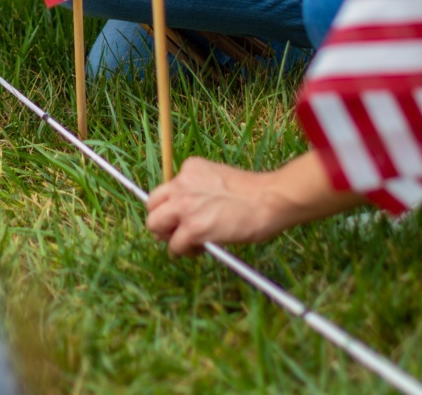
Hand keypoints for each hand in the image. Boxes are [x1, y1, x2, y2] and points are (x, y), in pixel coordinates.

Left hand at [146, 158, 296, 254]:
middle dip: (161, 222)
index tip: (179, 218)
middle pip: (151, 206)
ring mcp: (185, 206)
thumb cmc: (253, 194)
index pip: (164, 190)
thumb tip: (189, 214)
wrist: (269, 199)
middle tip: (176, 233)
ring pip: (155, 225)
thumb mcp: (218, 181)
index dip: (169, 207)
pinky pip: (175, 245)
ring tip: (187, 244)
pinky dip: (182, 252)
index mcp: (190, 168)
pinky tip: (198, 250)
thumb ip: (199, 191)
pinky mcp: (193, 228)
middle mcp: (182, 184)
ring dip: (168, 238)